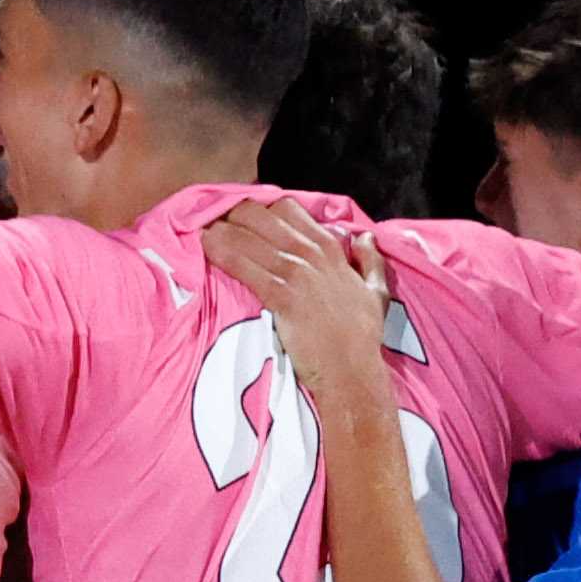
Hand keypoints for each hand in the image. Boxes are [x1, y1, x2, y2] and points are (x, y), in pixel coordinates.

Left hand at [201, 195, 394, 385]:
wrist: (352, 372)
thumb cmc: (363, 337)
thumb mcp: (376, 291)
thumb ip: (370, 260)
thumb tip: (365, 236)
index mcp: (330, 249)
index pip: (289, 210)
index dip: (262, 210)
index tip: (245, 219)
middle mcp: (312, 254)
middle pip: (264, 216)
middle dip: (237, 215)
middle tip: (219, 224)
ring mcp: (296, 274)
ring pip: (250, 237)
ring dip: (223, 230)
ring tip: (203, 231)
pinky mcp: (282, 296)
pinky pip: (245, 266)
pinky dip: (223, 254)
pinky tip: (206, 247)